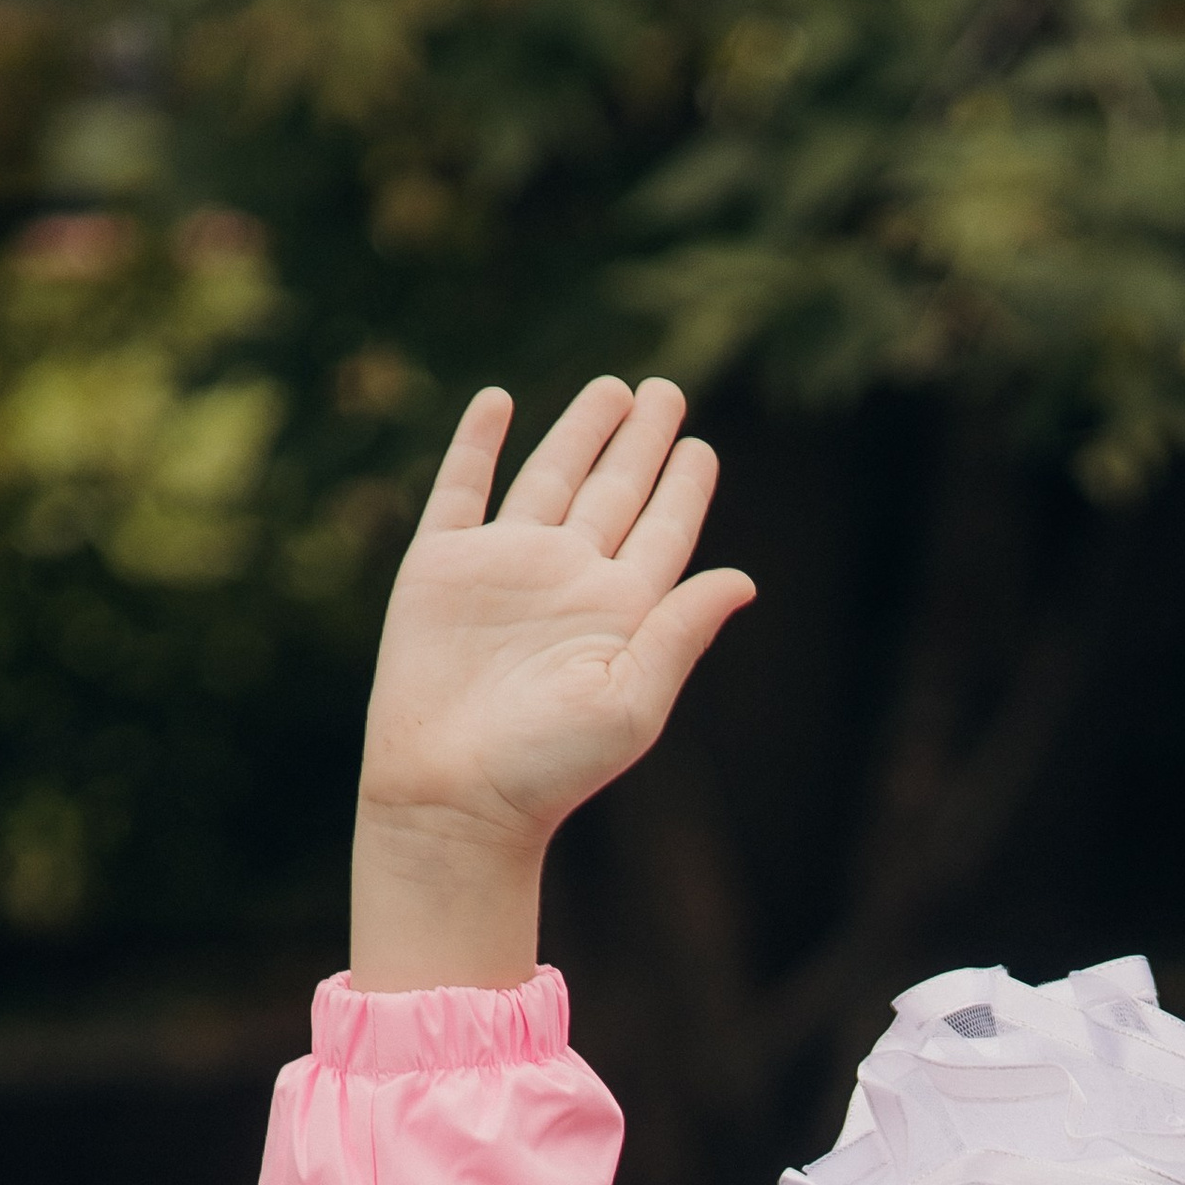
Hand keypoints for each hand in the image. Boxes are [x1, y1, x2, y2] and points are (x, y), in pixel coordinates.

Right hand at [351, 377, 751, 987]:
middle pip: (615, 492)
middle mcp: (567, 581)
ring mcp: (504, 567)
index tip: (701, 447)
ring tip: (612, 391)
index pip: (663, 533)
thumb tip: (743, 578)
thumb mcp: (631, 700)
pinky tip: (497, 402)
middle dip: (640, 442)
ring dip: (579, 432)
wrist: (453, 792)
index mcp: (620, 612)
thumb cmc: (548, 764)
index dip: (684, 488)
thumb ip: (682, 631)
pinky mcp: (441, 566)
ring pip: (550, 477)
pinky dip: (477, 443)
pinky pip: (462, 488)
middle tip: (667, 391)